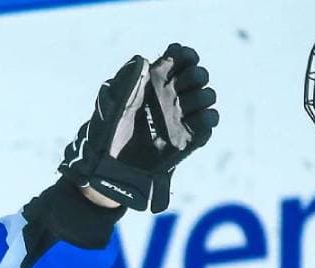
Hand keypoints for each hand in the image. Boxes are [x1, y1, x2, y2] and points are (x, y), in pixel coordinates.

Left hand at [60, 44, 219, 212]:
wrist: (109, 166)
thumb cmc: (105, 132)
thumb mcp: (109, 102)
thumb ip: (125, 79)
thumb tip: (142, 59)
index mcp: (154, 83)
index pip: (180, 59)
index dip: (185, 55)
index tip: (180, 57)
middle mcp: (171, 97)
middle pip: (198, 75)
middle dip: (195, 75)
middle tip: (178, 87)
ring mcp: (181, 116)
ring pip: (207, 96)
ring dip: (202, 96)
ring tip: (183, 107)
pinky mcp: (189, 137)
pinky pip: (209, 121)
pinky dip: (207, 118)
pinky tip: (191, 122)